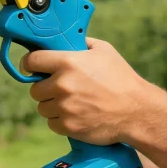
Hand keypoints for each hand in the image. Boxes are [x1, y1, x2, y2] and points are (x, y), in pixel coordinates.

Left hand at [20, 37, 152, 145]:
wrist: (136, 110)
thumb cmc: (121, 78)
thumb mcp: (104, 50)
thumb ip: (82, 43)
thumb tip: (68, 41)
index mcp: (68, 62)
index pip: (32, 61)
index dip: (30, 63)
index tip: (32, 66)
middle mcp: (62, 85)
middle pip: (35, 88)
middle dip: (44, 87)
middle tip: (59, 87)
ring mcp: (64, 107)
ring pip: (42, 107)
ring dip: (52, 105)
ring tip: (70, 102)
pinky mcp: (68, 127)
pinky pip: (52, 123)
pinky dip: (60, 120)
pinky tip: (75, 114)